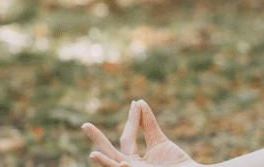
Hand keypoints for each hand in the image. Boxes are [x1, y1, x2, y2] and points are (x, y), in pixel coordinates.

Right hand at [83, 100, 198, 166]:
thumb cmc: (178, 166)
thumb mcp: (161, 143)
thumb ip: (149, 124)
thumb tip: (140, 102)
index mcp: (136, 160)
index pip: (128, 138)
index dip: (132, 119)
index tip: (136, 103)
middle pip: (112, 152)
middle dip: (98, 139)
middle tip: (85, 125)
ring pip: (114, 164)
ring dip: (101, 156)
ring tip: (91, 148)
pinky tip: (115, 161)